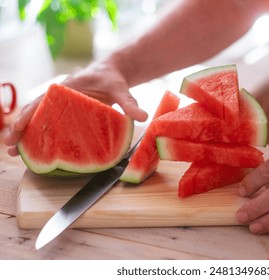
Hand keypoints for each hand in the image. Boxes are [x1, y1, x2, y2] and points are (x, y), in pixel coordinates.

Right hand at [4, 59, 147, 155]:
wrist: (112, 72)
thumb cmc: (112, 79)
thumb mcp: (120, 89)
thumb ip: (129, 103)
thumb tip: (143, 118)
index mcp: (66, 88)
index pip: (43, 101)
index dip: (29, 114)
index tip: (17, 127)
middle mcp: (59, 96)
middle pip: (34, 111)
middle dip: (20, 128)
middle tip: (8, 146)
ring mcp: (61, 105)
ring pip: (39, 118)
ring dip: (27, 134)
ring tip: (15, 152)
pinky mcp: (67, 112)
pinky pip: (50, 122)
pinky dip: (41, 134)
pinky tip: (36, 149)